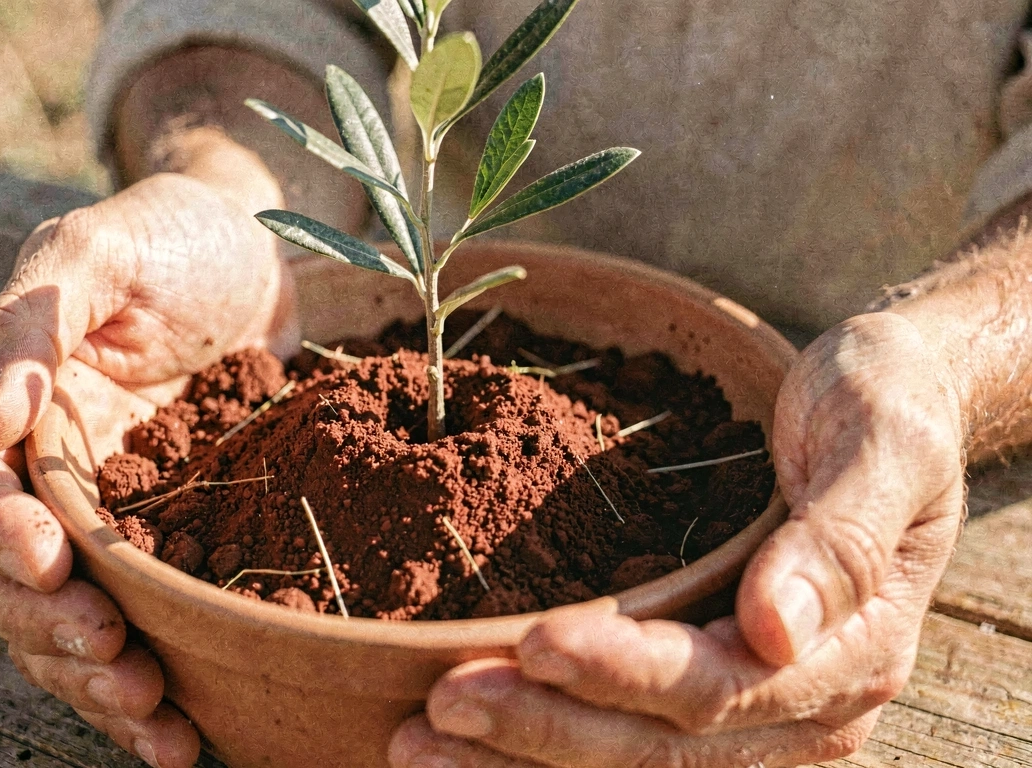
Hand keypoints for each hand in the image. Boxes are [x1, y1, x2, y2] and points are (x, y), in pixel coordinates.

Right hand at [0, 171, 294, 767]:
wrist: (260, 260)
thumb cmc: (174, 240)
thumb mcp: (102, 248)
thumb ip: (37, 314)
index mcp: (14, 409)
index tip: (47, 555)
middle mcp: (49, 475)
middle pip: (1, 577)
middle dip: (44, 624)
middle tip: (106, 647)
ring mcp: (111, 518)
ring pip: (64, 621)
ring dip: (93, 678)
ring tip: (151, 710)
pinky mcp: (174, 546)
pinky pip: (144, 628)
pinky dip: (154, 683)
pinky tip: (184, 733)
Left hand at [389, 312, 965, 767]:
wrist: (890, 404)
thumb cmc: (882, 406)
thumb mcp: (882, 443)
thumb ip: (840, 540)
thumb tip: (777, 631)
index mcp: (852, 648)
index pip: (719, 682)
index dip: (623, 672)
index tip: (535, 641)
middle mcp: (804, 702)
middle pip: (662, 742)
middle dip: (546, 727)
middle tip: (440, 709)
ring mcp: (758, 709)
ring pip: (636, 758)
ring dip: (527, 755)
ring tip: (422, 742)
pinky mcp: (715, 695)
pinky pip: (631, 736)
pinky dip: (549, 740)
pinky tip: (473, 743)